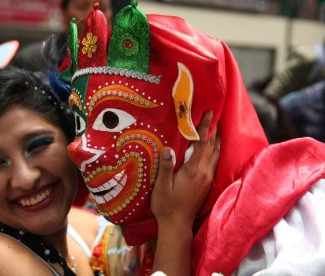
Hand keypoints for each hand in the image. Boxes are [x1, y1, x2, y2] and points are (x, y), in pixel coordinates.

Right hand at [151, 111, 219, 228]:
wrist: (176, 225)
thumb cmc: (166, 206)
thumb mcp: (161, 187)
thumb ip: (166, 167)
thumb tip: (167, 148)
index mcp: (194, 171)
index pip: (202, 144)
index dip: (205, 128)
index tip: (209, 113)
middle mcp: (204, 173)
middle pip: (212, 147)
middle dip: (213, 130)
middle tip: (215, 114)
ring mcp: (207, 179)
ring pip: (216, 155)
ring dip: (217, 140)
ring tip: (217, 127)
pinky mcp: (206, 184)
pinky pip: (215, 162)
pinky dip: (215, 151)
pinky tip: (214, 148)